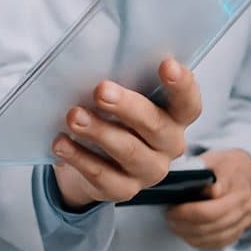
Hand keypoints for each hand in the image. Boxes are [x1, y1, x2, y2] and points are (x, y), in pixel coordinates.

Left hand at [51, 59, 203, 209]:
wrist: (94, 159)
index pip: (188, 101)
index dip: (181, 84)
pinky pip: (102, 174)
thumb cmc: (116, 116)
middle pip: (156, 125)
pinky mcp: (123, 190)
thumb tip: (100, 60)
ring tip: (73, 116)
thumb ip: (125, 82)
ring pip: (127, 150)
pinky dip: (79, 157)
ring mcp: (149, 170)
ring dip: (99, 131)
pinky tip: (62, 143)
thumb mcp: (125, 96)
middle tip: (101, 90)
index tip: (166, 64)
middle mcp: (169, 145)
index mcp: (177, 116)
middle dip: (127, 106)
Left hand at [166, 149, 250, 250]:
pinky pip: (218, 243)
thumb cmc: (223, 166)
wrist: (244, 172)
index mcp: (237, 184)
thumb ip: (200, 170)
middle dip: (186, 223)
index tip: (172, 207)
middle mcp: (244, 204)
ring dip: (190, 234)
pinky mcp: (240, 232)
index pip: (211, 205)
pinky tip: (187, 233)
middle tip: (169, 217)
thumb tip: (186, 182)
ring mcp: (244, 220)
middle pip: (212, 222)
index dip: (187, 210)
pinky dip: (199, 241)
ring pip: (214, 236)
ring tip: (174, 225)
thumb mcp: (212, 159)